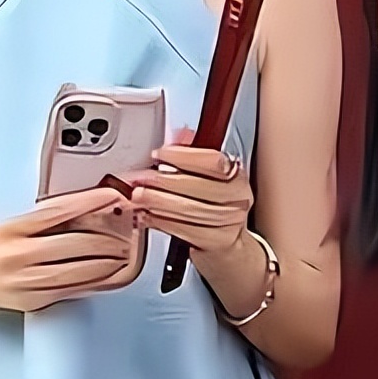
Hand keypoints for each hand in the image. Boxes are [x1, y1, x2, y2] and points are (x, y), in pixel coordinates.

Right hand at [0, 187, 137, 313]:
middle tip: (128, 228)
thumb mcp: (3, 225)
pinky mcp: (32, 300)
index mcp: (9, 230)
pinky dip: (93, 281)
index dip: (89, 202)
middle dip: (106, 236)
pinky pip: (70, 290)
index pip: (58, 212)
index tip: (111, 195)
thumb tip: (79, 211)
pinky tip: (107, 274)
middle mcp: (17, 256)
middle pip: (73, 244)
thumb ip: (38, 220)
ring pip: (77, 271)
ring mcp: (26, 282)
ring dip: (107, 261)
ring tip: (125, 252)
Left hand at [126, 137, 251, 256]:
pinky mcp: (216, 242)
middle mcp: (238, 198)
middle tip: (139, 179)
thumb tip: (178, 135)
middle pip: (198, 186)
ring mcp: (230, 222)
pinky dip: (162, 222)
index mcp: (236, 175)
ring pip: (189, 209)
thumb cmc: (213, 206)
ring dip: (158, 202)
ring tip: (138, 197)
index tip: (158, 154)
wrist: (225, 243)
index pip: (214, 161)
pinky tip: (147, 216)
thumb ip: (191, 153)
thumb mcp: (205, 177)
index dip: (183, 156)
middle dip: (163, 181)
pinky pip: (185, 230)